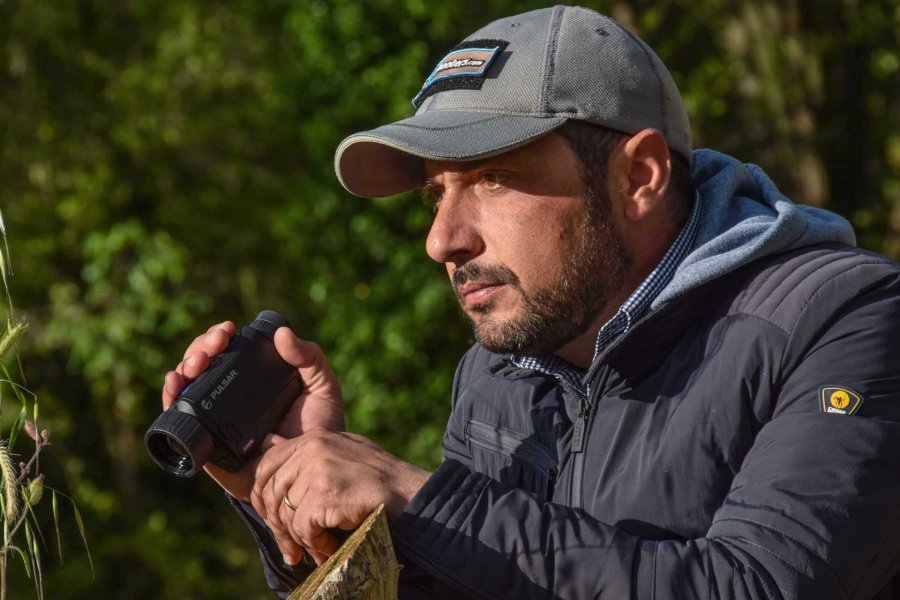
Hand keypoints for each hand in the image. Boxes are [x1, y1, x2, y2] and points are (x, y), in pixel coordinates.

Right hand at [161, 321, 344, 500]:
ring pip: (188, 384)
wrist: (310, 474)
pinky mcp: (205, 444)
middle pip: (204, 363)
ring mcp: (216, 419)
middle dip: (202, 346)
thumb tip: (283, 333)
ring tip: (197, 361)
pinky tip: (175, 383)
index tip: (228, 330)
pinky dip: (170, 398)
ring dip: (186, 364)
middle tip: (216, 342)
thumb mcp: (322, 388)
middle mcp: (231, 397)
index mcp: (254, 380)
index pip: (228, 351)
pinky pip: (179, 419)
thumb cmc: (319, 431)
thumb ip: (310, 358)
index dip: (220, 336)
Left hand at [250, 429, 430, 565]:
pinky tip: (331, 544)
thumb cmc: (380, 481)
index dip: (264, 498)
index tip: (277, 520)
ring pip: (286, 512)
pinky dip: (316, 543)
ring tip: (320, 546)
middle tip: (293, 548)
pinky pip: (302, 527)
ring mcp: (318, 469)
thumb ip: (308, 454)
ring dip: (301, 537)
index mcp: (314, 438)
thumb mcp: (341, 453)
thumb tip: (267, 445)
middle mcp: (312, 448)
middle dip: (279, 525)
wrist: (410, 495)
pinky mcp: (324, 493)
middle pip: (271, 492)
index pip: (266, 464)